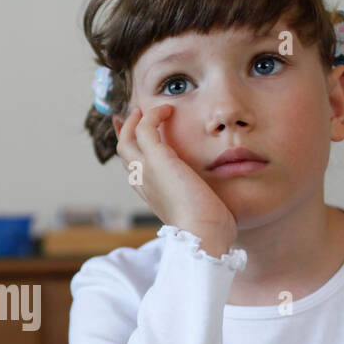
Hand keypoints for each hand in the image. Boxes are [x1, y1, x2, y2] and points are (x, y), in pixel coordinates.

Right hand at [116, 104, 236, 254]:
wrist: (203, 235)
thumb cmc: (208, 230)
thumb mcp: (202, 210)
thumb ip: (203, 200)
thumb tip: (219, 200)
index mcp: (151, 195)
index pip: (134, 168)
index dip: (135, 150)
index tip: (139, 134)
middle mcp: (143, 183)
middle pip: (124, 151)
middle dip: (127, 130)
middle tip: (138, 113)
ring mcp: (146, 171)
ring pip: (127, 139)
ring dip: (136, 120)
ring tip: (151, 108)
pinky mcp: (157, 160)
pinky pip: (145, 127)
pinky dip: (153, 115)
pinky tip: (168, 110)